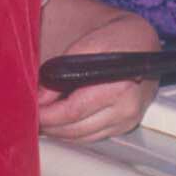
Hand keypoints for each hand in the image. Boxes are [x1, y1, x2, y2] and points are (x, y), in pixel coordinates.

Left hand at [38, 9, 160, 142]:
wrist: (142, 41)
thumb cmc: (118, 39)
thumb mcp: (87, 45)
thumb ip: (63, 70)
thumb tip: (42, 97)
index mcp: (120, 88)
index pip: (74, 111)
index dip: (49, 114)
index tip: (33, 110)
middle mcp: (127, 109)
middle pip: (77, 129)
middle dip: (51, 125)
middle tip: (33, 116)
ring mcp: (128, 121)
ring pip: (84, 137)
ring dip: (61, 131)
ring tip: (44, 119)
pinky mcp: (126, 126)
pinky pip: (94, 136)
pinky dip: (75, 132)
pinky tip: (62, 122)